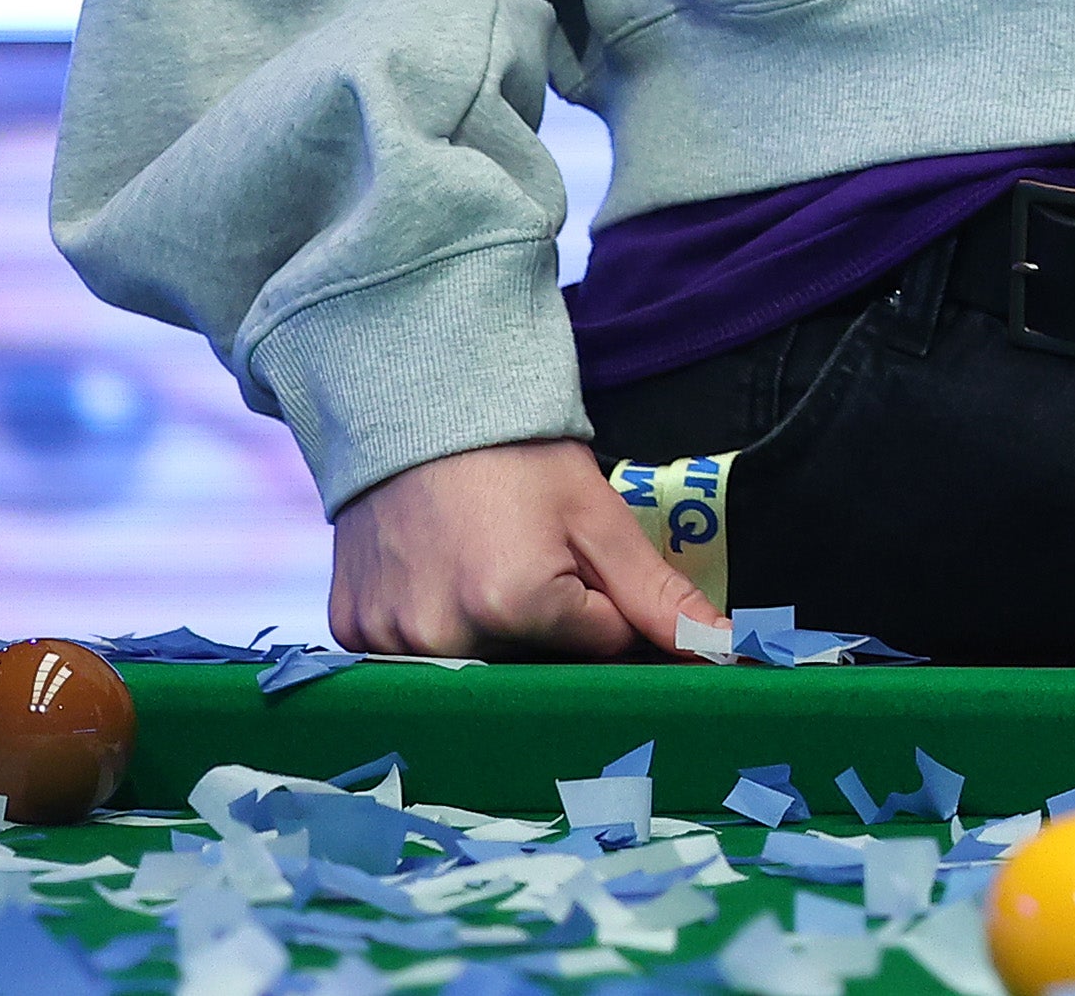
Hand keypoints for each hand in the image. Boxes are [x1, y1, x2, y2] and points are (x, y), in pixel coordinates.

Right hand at [328, 439, 719, 657]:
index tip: (587, 565)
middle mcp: (444, 637)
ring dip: (492, 635)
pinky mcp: (351, 630)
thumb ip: (657, 596)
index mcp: (514, 607)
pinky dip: (434, 627)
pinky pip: (410, 657)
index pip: (599, 648)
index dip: (606, 608)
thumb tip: (722, 650)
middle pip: (533, 666)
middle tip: (531, 560)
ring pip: (474, 666)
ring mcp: (388, 639)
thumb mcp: (598, 519)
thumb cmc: (519, 459)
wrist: (418, 408)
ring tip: (482, 564)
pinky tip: (438, 574)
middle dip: (551, 630)